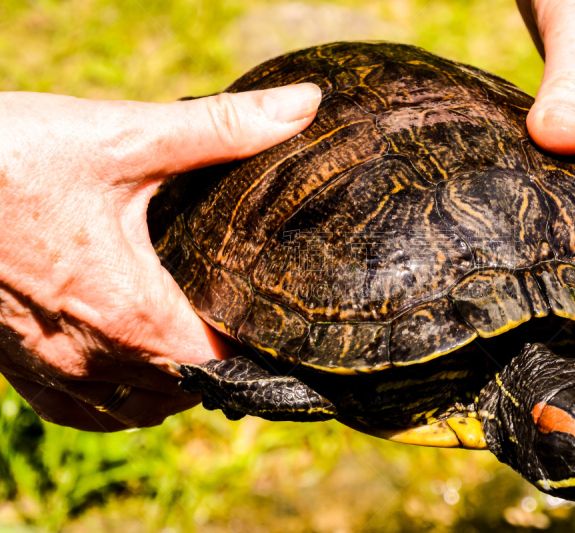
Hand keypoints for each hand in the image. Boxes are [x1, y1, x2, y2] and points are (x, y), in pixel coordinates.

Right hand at [0, 84, 320, 429]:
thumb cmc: (10, 160)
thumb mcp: (125, 139)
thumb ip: (221, 128)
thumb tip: (304, 106)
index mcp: (131, 316)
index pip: (222, 366)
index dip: (256, 347)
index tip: (273, 319)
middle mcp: (92, 359)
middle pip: (185, 393)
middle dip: (218, 364)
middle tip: (237, 318)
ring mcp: (50, 371)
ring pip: (136, 409)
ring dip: (171, 385)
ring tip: (192, 340)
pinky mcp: (17, 366)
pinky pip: (79, 412)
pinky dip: (115, 399)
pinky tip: (126, 362)